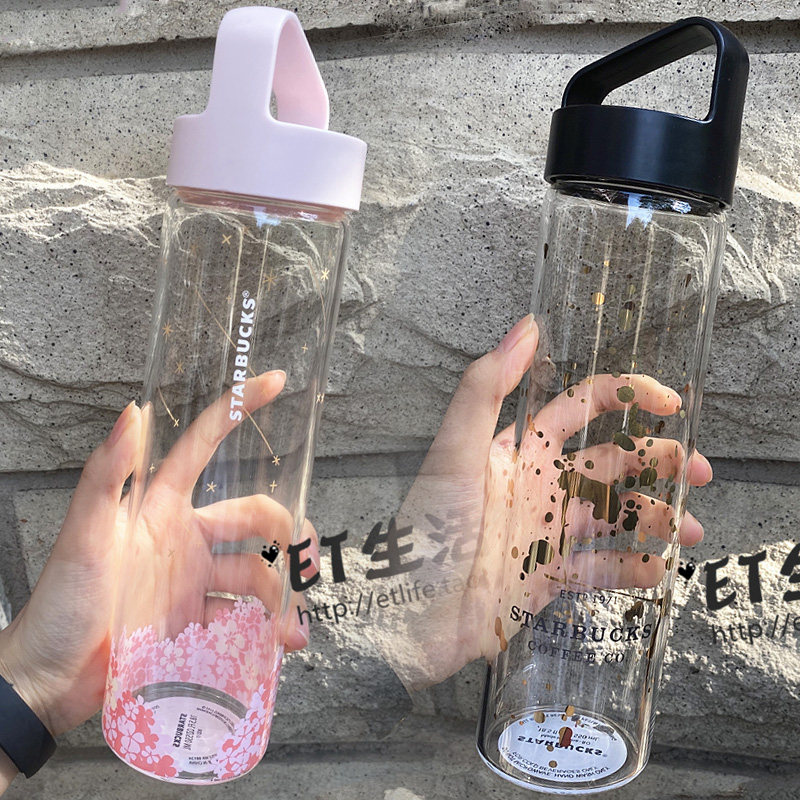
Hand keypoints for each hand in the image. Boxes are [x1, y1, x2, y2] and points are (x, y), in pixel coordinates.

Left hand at [0, 370, 313, 748]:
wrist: (51, 680)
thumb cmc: (62, 602)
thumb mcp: (82, 536)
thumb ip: (106, 475)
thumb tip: (132, 411)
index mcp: (161, 506)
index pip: (205, 446)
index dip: (239, 410)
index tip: (275, 382)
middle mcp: (185, 537)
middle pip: (253, 517)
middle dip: (286, 531)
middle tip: (305, 559)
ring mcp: (195, 579)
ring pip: (256, 571)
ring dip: (280, 593)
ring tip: (290, 628)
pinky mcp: (199, 618)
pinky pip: (244, 615)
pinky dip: (265, 627)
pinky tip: (276, 644)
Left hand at [391, 315, 711, 687]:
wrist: (411, 617)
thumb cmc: (427, 530)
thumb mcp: (454, 454)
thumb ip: (485, 390)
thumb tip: (526, 326)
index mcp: (520, 450)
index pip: (581, 407)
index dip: (626, 397)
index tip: (669, 402)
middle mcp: (539, 485)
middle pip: (613, 460)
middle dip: (658, 460)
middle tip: (698, 471)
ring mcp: (547, 532)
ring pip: (616, 514)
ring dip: (657, 516)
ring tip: (687, 528)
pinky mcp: (549, 577)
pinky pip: (601, 568)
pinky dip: (633, 569)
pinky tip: (655, 570)